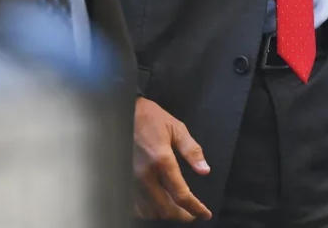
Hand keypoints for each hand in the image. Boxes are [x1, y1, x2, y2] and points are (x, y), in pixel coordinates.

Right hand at [132, 96, 212, 221]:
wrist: (122, 112)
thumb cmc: (150, 118)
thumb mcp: (176, 128)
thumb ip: (192, 150)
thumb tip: (205, 170)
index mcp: (161, 160)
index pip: (181, 194)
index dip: (195, 208)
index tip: (205, 214)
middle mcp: (145, 174)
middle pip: (164, 209)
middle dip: (181, 215)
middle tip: (191, 213)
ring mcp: (131, 179)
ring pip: (149, 211)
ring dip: (164, 213)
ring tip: (175, 208)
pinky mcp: (122, 180)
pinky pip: (134, 205)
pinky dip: (147, 210)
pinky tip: (155, 205)